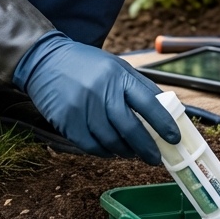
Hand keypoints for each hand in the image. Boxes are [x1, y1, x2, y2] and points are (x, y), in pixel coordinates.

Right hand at [12, 32, 180, 161]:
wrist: (46, 60)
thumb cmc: (86, 65)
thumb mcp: (115, 66)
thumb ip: (138, 87)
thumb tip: (164, 111)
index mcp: (118, 75)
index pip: (147, 102)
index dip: (163, 123)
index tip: (174, 138)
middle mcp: (101, 90)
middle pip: (130, 127)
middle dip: (146, 147)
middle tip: (155, 158)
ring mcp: (82, 106)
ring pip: (111, 140)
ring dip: (125, 151)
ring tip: (131, 152)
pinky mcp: (67, 120)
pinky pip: (91, 146)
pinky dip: (104, 152)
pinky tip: (109, 150)